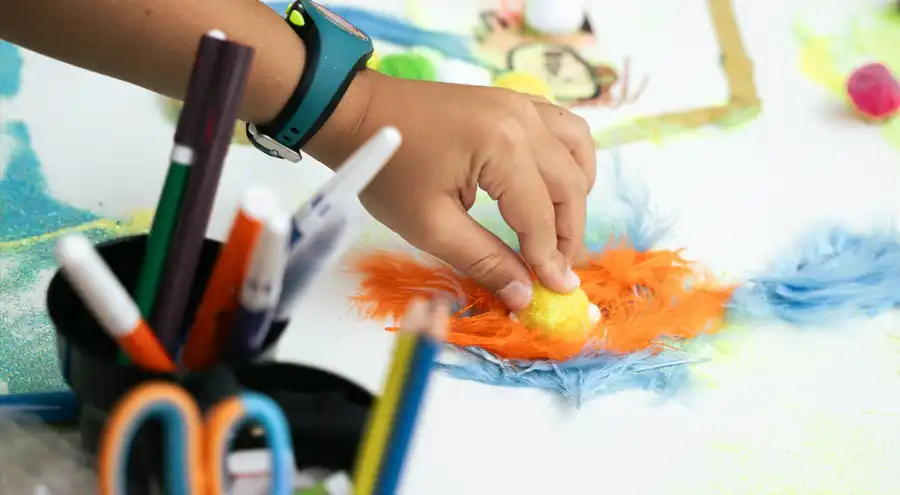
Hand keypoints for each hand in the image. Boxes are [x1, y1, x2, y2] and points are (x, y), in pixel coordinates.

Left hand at [307, 71, 596, 309]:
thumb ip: (484, 260)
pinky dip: (569, 162)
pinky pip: (564, 130)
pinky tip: (554, 189)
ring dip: (575, 197)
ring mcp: (522, 104)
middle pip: (570, 185)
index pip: (540, 214)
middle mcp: (523, 119)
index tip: (555, 292)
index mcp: (502, 146)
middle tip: (555, 272)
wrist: (359, 116)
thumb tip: (526, 294)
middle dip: (567, 235)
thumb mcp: (430, 225)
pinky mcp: (515, 102)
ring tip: (557, 232)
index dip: (549, 258)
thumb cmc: (388, 171)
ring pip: (577, 153)